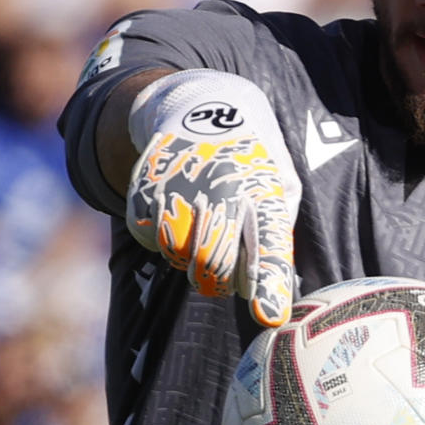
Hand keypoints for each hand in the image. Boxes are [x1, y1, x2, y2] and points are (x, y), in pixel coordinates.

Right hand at [124, 70, 301, 326]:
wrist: (200, 108)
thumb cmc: (251, 162)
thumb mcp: (280, 185)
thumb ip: (277, 236)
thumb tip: (271, 294)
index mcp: (263, 190)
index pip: (269, 244)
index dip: (268, 282)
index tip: (270, 316)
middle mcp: (221, 188)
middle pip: (212, 264)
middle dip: (216, 280)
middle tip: (221, 270)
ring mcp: (179, 186)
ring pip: (177, 255)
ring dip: (187, 254)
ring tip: (200, 222)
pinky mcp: (144, 187)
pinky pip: (148, 239)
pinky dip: (160, 236)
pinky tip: (175, 206)